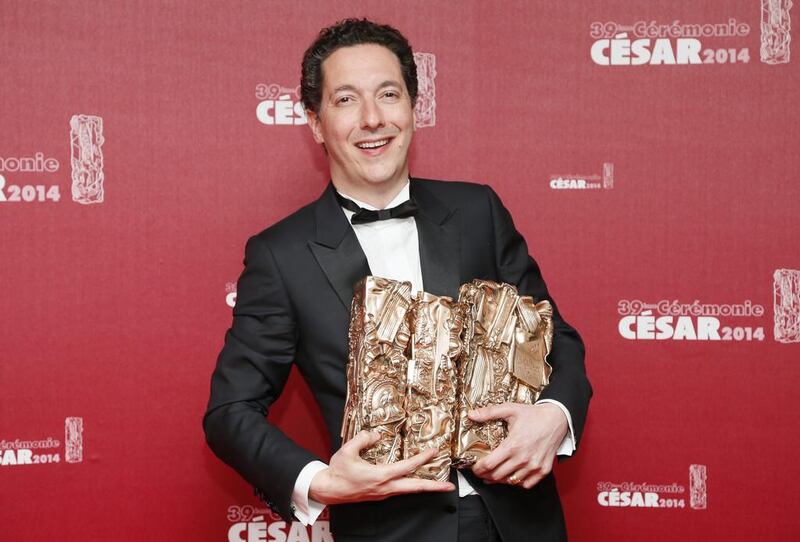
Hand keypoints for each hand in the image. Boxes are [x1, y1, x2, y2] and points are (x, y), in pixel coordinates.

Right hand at [308, 430, 454, 504]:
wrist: (328, 490)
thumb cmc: (337, 472)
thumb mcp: (347, 451)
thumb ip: (362, 439)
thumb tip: (375, 434)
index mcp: (380, 476)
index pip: (407, 467)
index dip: (422, 459)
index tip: (434, 451)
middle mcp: (385, 488)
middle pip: (414, 488)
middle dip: (434, 488)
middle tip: (450, 487)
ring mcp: (383, 493)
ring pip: (408, 490)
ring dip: (424, 487)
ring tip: (438, 484)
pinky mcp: (380, 495)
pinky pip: (400, 489)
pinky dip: (410, 485)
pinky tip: (414, 480)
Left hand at [469, 402, 567, 488]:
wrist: (557, 419)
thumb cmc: (534, 414)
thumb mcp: (510, 409)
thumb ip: (489, 412)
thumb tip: (471, 414)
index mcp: (513, 445)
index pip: (489, 464)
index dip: (478, 469)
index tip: (474, 468)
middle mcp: (523, 458)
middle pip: (497, 476)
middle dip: (485, 475)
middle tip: (481, 472)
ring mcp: (534, 466)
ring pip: (511, 482)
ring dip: (500, 480)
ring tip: (493, 475)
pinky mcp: (543, 470)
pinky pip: (527, 484)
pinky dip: (518, 482)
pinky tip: (512, 475)